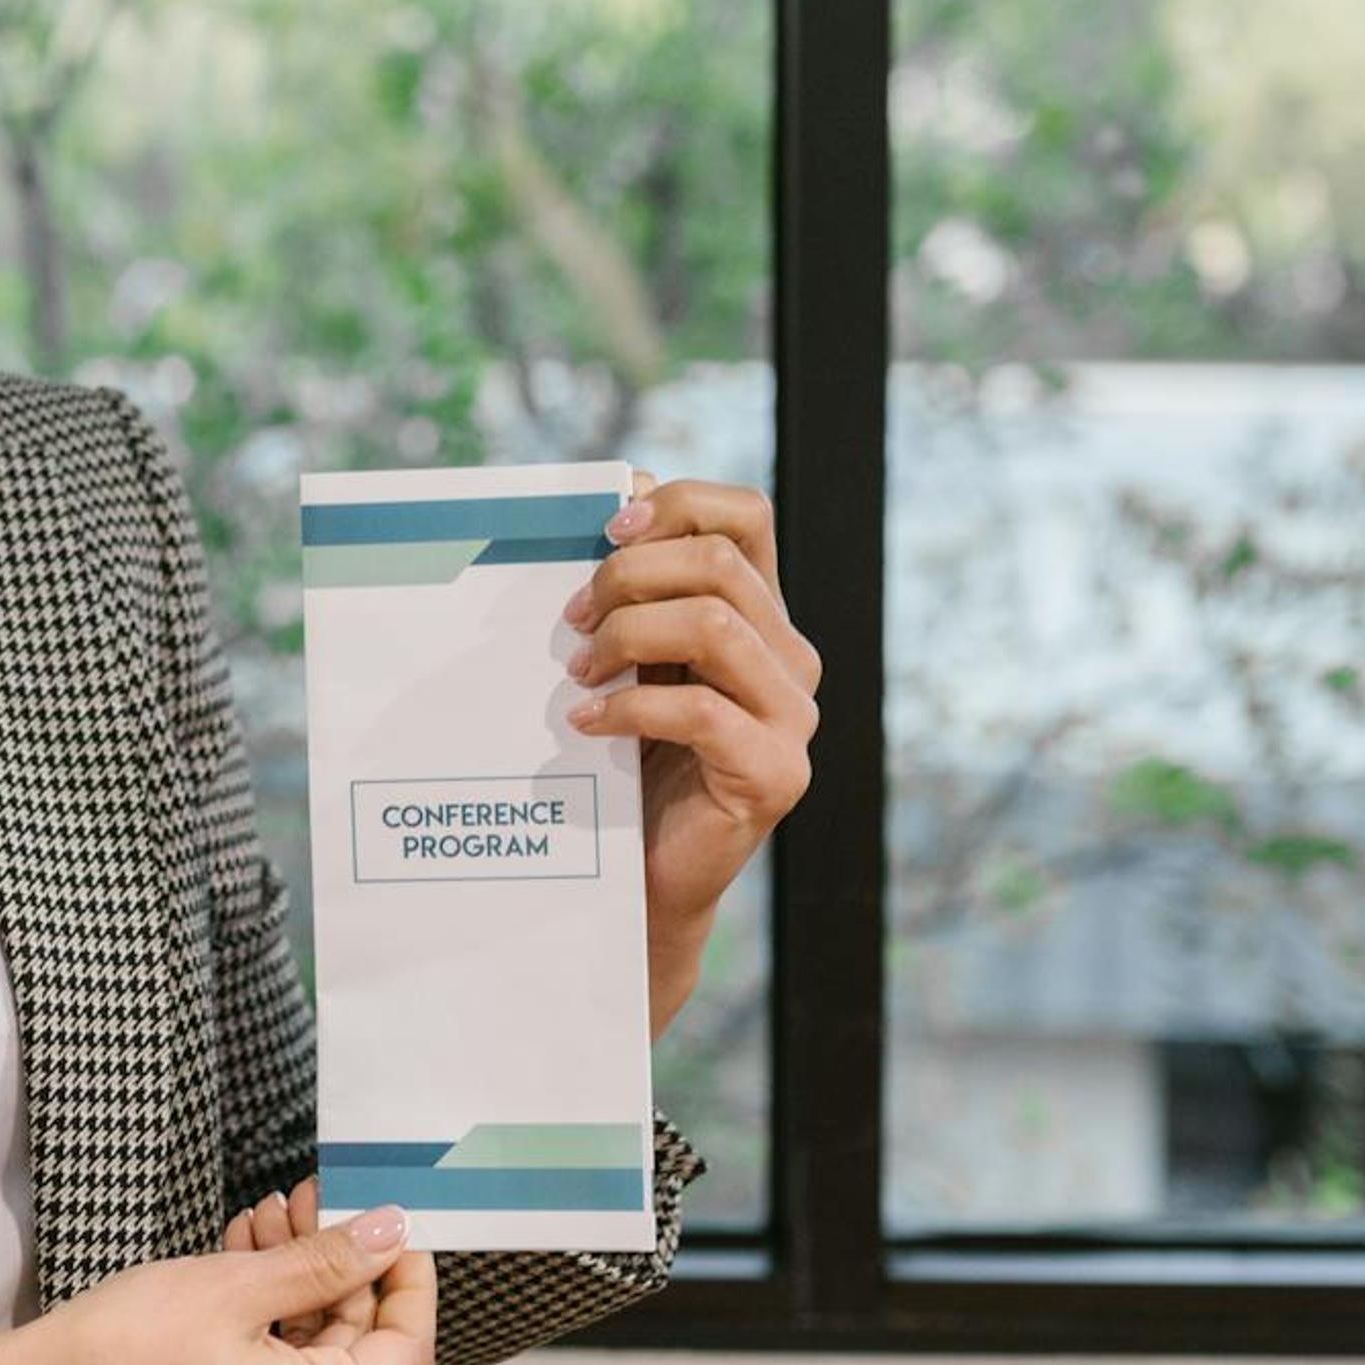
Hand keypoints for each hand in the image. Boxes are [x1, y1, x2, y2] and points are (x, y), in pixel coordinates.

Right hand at [0, 1206, 436, 1364]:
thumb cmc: (118, 1354)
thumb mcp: (234, 1287)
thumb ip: (325, 1261)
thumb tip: (388, 1234)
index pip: (406, 1347)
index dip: (407, 1278)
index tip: (389, 1222)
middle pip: (357, 1353)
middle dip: (337, 1270)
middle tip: (302, 1201)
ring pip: (312, 1362)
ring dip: (296, 1288)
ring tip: (261, 1219)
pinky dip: (268, 1325)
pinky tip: (242, 1262)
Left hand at [562, 472, 818, 1040]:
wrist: (643, 875)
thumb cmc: (628, 760)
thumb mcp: (631, 659)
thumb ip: (636, 589)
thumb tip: (622, 489)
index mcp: (760, 616)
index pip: (747, 517)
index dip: (679, 505)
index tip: (608, 529)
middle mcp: (790, 658)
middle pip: (718, 565)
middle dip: (629, 577)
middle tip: (572, 619)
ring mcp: (792, 717)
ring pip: (714, 625)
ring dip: (626, 637)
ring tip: (578, 671)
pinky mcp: (775, 773)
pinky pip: (702, 711)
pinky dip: (630, 707)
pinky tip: (586, 724)